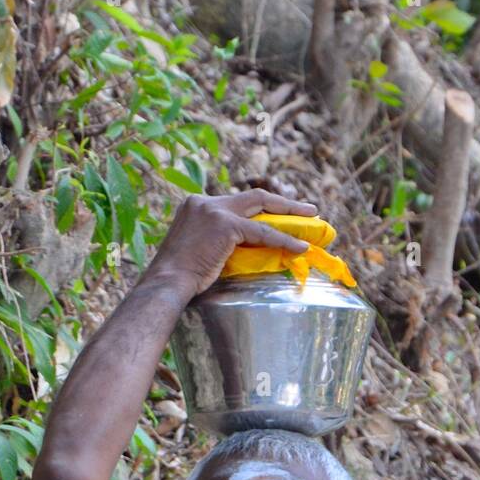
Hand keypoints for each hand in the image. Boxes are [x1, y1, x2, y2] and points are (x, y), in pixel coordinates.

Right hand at [142, 189, 319, 298]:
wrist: (167, 282)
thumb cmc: (179, 278)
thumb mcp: (198, 250)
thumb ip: (218, 242)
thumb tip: (243, 251)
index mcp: (197, 205)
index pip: (236, 202)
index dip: (260, 208)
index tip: (278, 213)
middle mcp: (205, 202)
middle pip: (253, 196)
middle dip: (283, 203)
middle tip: (307, 209)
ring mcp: (215, 212)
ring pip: (261, 208)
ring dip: (290, 215)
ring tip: (312, 222)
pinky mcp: (225, 226)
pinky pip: (262, 232)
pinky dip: (283, 239)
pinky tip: (300, 246)